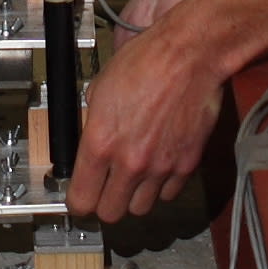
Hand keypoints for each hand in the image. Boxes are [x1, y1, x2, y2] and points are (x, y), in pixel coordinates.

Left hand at [69, 14, 226, 228]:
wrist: (189, 55)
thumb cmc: (146, 62)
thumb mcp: (100, 89)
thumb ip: (93, 124)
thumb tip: (90, 141)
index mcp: (101, 143)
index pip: (81, 200)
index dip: (78, 200)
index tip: (80, 196)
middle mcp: (130, 161)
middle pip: (110, 213)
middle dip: (105, 203)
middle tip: (107, 188)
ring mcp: (160, 166)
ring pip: (140, 208)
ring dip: (135, 196)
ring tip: (135, 176)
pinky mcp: (186, 164)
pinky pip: (169, 193)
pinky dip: (163, 186)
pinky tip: (159, 166)